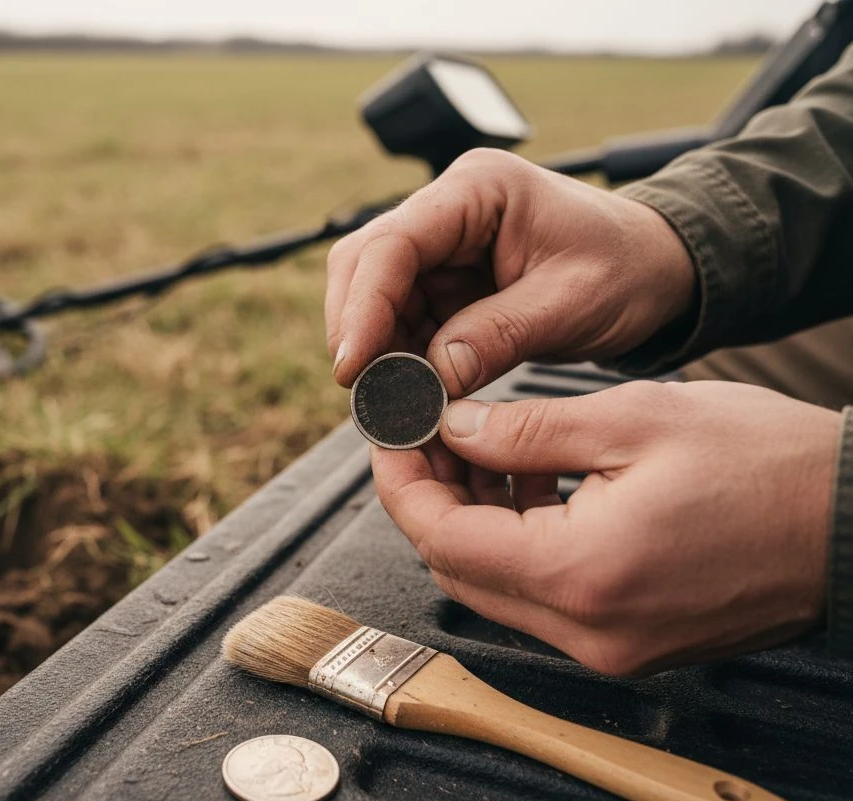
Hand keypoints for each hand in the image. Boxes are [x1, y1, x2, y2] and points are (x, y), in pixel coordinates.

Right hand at [326, 149, 696, 393]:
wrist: (657, 269)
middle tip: (362, 393)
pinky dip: (398, 358)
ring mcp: (442, 244)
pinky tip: (408, 393)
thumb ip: (498, 336)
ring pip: (374, 295)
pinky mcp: (445, 280)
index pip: (394, 242)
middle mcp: (448, 208)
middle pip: (366, 263)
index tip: (352, 366)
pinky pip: (401, 319)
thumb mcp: (570, 304)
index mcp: (479, 189)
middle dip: (357, 329)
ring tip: (388, 402)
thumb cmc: (627, 269)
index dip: (363, 306)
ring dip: (376, 350)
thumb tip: (431, 377)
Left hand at [371, 380, 841, 674]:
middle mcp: (587, 632)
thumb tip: (452, 427)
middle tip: (430, 432)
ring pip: (496, 586)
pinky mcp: (630, 643)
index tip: (392, 434)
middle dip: (430, 498)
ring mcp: (610, 648)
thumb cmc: (767, 465)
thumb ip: (525, 429)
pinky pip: (543, 596)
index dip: (402, 482)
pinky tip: (530, 483)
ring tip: (482, 445)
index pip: (442, 539)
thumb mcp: (633, 420)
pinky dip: (520, 542)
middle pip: (460, 570)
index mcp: (581, 576)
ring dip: (472, 519)